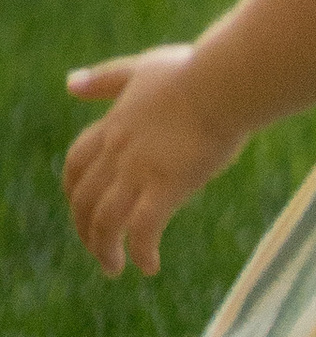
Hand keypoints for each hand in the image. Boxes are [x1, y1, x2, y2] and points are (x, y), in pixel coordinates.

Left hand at [63, 48, 239, 276]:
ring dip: (104, 251)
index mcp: (113, 125)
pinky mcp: (167, 185)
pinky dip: (140, 253)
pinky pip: (142, 230)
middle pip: (83, 200)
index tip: (82, 207)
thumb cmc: (194, 70)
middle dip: (84, 230)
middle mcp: (118, 152)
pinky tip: (150, 266)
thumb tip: (69, 84)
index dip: (73, 190)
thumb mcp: (141, 68)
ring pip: (105, 222)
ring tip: (114, 269)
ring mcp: (139, 170)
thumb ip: (106, 78)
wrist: (225, 81)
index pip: (76, 164)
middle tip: (99, 249)